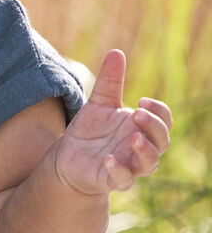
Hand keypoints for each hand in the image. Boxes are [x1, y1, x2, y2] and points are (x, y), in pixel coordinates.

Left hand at [55, 49, 171, 193]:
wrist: (67, 158)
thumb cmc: (89, 132)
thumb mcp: (98, 103)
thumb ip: (109, 81)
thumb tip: (116, 52)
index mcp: (141, 128)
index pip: (164, 120)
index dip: (159, 111)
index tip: (141, 100)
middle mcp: (140, 148)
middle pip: (162, 141)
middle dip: (154, 126)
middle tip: (137, 113)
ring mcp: (129, 166)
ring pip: (149, 163)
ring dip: (145, 150)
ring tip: (132, 137)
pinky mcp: (112, 180)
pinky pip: (123, 180)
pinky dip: (119, 170)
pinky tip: (109, 159)